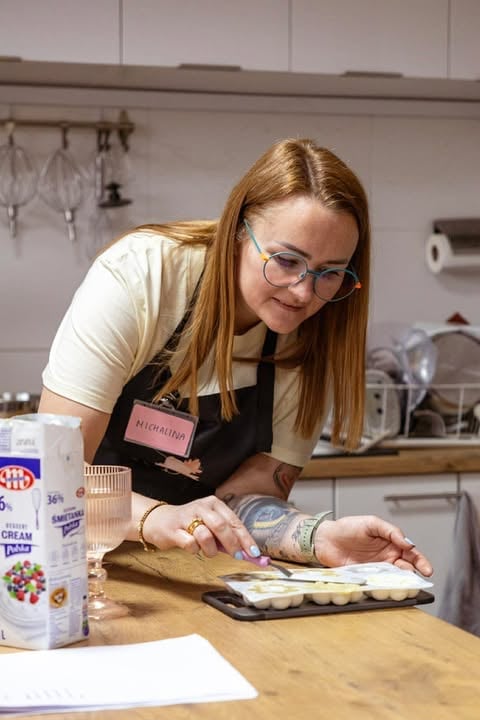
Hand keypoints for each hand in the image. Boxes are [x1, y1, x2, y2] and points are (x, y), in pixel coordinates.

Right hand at [141, 495, 260, 558]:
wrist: (159, 521)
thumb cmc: (190, 524)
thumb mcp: (210, 524)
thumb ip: (226, 536)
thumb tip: (247, 553)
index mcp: (213, 504)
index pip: (234, 521)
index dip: (245, 538)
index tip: (254, 553)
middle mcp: (201, 507)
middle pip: (221, 526)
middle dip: (232, 544)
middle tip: (237, 556)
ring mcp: (186, 517)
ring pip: (205, 536)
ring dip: (210, 549)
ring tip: (208, 551)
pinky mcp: (173, 529)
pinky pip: (190, 544)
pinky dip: (194, 550)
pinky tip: (192, 546)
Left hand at [313, 515, 432, 575]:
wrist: (326, 539)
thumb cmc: (348, 527)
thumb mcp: (372, 523)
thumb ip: (391, 531)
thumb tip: (408, 543)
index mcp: (391, 543)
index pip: (410, 553)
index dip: (420, 561)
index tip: (427, 569)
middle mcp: (386, 557)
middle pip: (406, 568)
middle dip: (414, 574)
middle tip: (419, 579)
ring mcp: (376, 568)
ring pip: (394, 577)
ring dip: (401, 581)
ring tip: (407, 584)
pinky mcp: (366, 577)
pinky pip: (378, 583)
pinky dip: (385, 586)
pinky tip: (389, 587)